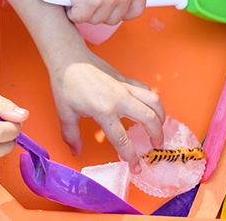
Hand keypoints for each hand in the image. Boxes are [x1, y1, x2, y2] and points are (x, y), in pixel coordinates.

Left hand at [49, 50, 164, 172]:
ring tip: (159, 128)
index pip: (122, 139)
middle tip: (156, 146)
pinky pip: (145, 90)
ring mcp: (125, 87)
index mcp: (104, 111)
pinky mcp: (125, 79)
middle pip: (149, 119)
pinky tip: (149, 108)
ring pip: (154, 101)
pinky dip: (152, 100)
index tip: (136, 167)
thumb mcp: (64, 113)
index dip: (131, 156)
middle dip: (157, 136)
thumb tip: (75, 151)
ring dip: (161, 116)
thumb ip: (71, 135)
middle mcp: (120, 99)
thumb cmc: (65, 84)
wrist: (69, 58)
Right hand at [54, 0, 145, 24]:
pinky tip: (68, 0)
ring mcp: (106, 0)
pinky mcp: (86, 3)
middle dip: (100, 13)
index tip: (112, 11)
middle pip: (113, 19)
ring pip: (95, 19)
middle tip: (89, 2)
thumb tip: (112, 0)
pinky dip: (72, 12)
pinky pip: (79, 17)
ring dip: (84, 12)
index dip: (122, 13)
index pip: (136, 11)